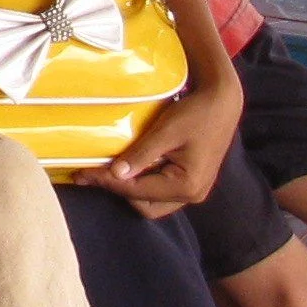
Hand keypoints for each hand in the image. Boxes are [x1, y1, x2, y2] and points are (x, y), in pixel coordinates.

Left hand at [86, 77, 242, 217]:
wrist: (224, 102)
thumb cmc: (197, 113)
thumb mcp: (166, 131)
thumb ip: (141, 154)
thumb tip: (114, 174)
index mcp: (187, 186)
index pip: (137, 191)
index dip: (107, 182)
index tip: (83, 173)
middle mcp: (193, 195)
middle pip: (145, 205)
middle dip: (119, 191)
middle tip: (94, 172)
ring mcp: (194, 191)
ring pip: (152, 201)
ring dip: (130, 189)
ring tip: (107, 171)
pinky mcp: (192, 181)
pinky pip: (162, 191)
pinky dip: (143, 182)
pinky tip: (129, 167)